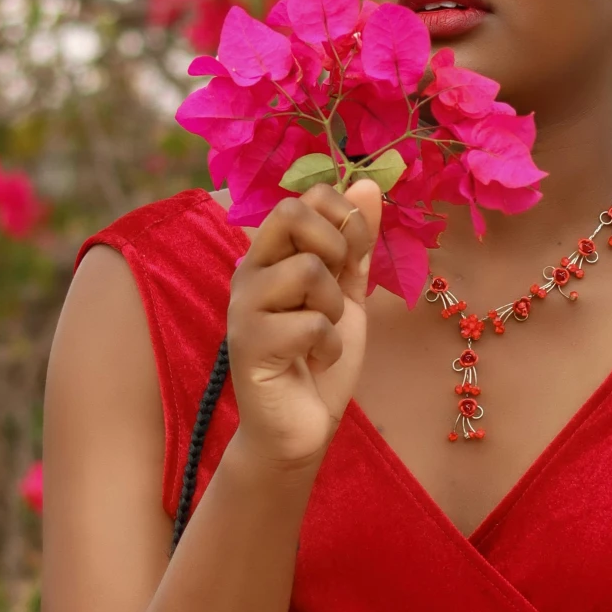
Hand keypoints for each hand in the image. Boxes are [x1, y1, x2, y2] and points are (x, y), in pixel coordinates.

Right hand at [227, 178, 381, 470]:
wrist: (301, 429)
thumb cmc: (319, 359)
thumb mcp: (347, 295)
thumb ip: (355, 245)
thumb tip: (367, 182)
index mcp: (270, 256)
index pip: (302, 199)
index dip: (342, 219)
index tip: (351, 259)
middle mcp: (249, 272)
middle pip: (291, 213)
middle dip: (335, 249)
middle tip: (335, 293)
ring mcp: (244, 308)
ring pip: (307, 271)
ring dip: (334, 309)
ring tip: (323, 335)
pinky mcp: (248, 345)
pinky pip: (310, 323)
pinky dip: (329, 347)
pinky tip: (314, 362)